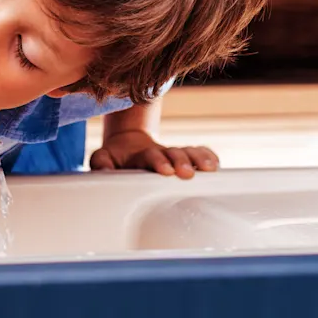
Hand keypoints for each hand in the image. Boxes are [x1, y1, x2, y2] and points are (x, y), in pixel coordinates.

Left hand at [89, 129, 219, 178]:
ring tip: (209, 169)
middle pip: (174, 153)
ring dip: (199, 160)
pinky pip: (200, 153)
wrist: (127, 145)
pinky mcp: (185, 157)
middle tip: (187, 173)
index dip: (159, 162)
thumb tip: (104, 170)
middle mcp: (161, 152)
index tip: (167, 171)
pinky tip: (216, 165)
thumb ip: (102, 163)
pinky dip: (208, 156)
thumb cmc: (116, 158)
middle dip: (182, 162)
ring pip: (190, 153)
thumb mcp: (104, 158)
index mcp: (141, 154)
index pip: (151, 156)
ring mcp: (174, 154)